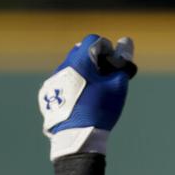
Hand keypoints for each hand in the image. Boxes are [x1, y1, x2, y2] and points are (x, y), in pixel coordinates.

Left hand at [38, 33, 136, 160]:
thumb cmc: (100, 109)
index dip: (108, 50)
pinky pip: (64, 80)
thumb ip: (122, 62)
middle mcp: (63, 65)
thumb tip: (126, 41)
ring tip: (95, 92)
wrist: (76, 135)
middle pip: (82, 51)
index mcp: (80, 60)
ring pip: (72, 66)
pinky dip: (75, 84)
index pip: (94, 40)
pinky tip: (82, 102)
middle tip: (107, 79)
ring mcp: (54, 78)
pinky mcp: (48, 92)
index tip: (115, 66)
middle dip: (96, 60)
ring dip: (85, 73)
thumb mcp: (117, 86)